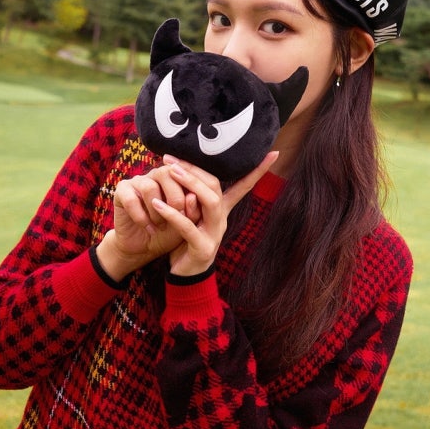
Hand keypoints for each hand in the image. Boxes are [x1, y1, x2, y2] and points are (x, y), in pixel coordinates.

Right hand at [96, 165, 201, 280]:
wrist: (145, 248)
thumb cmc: (169, 233)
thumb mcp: (185, 223)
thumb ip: (193, 210)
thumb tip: (193, 196)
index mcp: (173, 177)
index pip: (183, 172)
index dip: (190, 191)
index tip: (194, 212)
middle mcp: (154, 175)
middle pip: (166, 173)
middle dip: (175, 198)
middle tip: (178, 217)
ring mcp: (137, 182)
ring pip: (149, 187)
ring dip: (157, 211)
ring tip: (160, 226)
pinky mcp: (121, 192)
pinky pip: (131, 200)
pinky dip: (141, 217)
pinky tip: (148, 227)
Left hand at [151, 151, 278, 276]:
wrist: (185, 276)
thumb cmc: (186, 241)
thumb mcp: (191, 215)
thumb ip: (192, 197)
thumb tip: (186, 172)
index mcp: (222, 210)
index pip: (243, 186)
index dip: (258, 170)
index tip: (273, 152)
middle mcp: (222, 219)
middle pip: (216, 187)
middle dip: (195, 169)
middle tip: (171, 157)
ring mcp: (215, 234)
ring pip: (209, 202)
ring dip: (189, 184)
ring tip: (169, 172)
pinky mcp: (202, 248)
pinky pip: (188, 227)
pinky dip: (172, 214)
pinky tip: (157, 204)